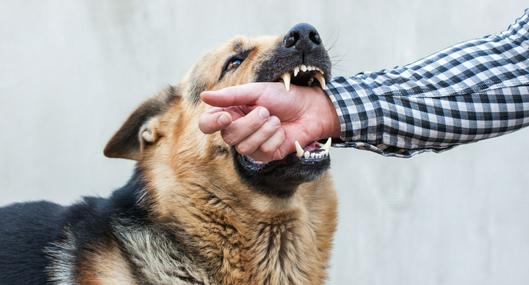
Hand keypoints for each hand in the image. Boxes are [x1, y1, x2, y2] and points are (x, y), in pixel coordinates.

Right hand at [199, 82, 339, 162]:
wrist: (310, 109)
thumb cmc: (283, 97)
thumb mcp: (256, 91)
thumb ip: (230, 96)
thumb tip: (204, 96)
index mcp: (231, 113)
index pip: (207, 124)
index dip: (212, 123)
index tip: (227, 116)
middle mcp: (237, 130)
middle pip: (228, 136)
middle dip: (249, 123)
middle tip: (266, 111)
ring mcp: (251, 144)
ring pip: (244, 147)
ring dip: (264, 131)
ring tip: (276, 120)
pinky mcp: (266, 155)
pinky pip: (262, 152)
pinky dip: (275, 139)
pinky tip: (282, 132)